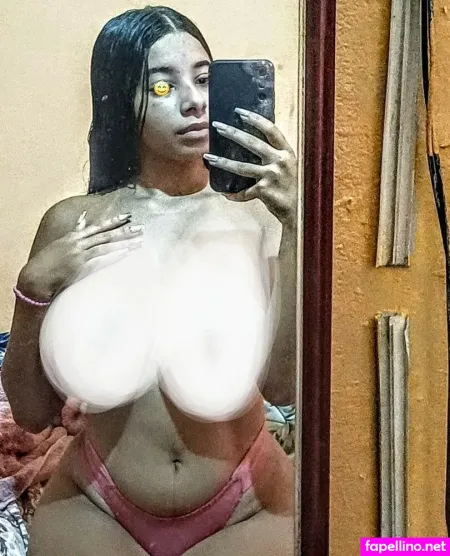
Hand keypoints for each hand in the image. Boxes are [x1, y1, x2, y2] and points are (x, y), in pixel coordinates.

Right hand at [19, 213, 143, 300]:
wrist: (35, 276)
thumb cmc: (47, 264)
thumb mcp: (60, 245)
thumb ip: (74, 232)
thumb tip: (83, 218)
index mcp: (73, 236)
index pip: (98, 226)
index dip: (113, 221)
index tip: (127, 216)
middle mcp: (77, 240)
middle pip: (105, 232)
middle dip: (124, 229)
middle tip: (141, 227)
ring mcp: (78, 250)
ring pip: (106, 243)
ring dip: (123, 241)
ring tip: (139, 239)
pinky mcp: (78, 261)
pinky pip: (100, 255)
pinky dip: (113, 252)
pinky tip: (126, 251)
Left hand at [204, 108, 297, 226]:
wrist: (300, 211)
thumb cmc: (292, 187)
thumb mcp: (289, 166)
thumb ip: (276, 155)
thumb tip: (253, 143)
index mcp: (287, 152)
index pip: (270, 130)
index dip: (255, 119)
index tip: (239, 112)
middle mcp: (280, 161)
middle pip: (252, 143)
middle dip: (232, 132)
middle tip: (217, 126)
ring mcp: (272, 176)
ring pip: (241, 167)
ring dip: (223, 162)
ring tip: (209, 157)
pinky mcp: (264, 191)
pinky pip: (244, 192)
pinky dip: (234, 195)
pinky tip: (225, 194)